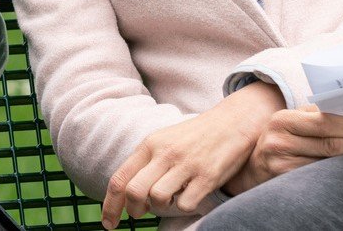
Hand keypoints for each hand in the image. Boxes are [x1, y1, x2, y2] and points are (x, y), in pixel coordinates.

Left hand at [100, 82, 282, 227]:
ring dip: (160, 207)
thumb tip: (129, 196)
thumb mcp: (164, 140)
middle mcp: (164, 153)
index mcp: (149, 145)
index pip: (120, 178)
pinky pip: (185, 203)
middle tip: (139, 214)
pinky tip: (190, 196)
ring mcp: (186, 164)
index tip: (109, 223)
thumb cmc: (195, 136)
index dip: (110, 205)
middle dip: (133, 210)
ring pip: (157, 198)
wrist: (232, 121)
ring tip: (170, 199)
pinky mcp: (207, 176)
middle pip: (134, 191)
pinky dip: (184, 207)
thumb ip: (146, 163)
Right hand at [222, 104, 342, 195]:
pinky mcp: (286, 183)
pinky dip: (339, 175)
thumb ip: (314, 115)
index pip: (320, 121)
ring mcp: (281, 165)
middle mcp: (278, 142)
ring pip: (327, 164)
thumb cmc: (281, 138)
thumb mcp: (290, 121)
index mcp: (281, 120)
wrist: (253, 168)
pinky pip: (319, 178)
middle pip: (329, 145)